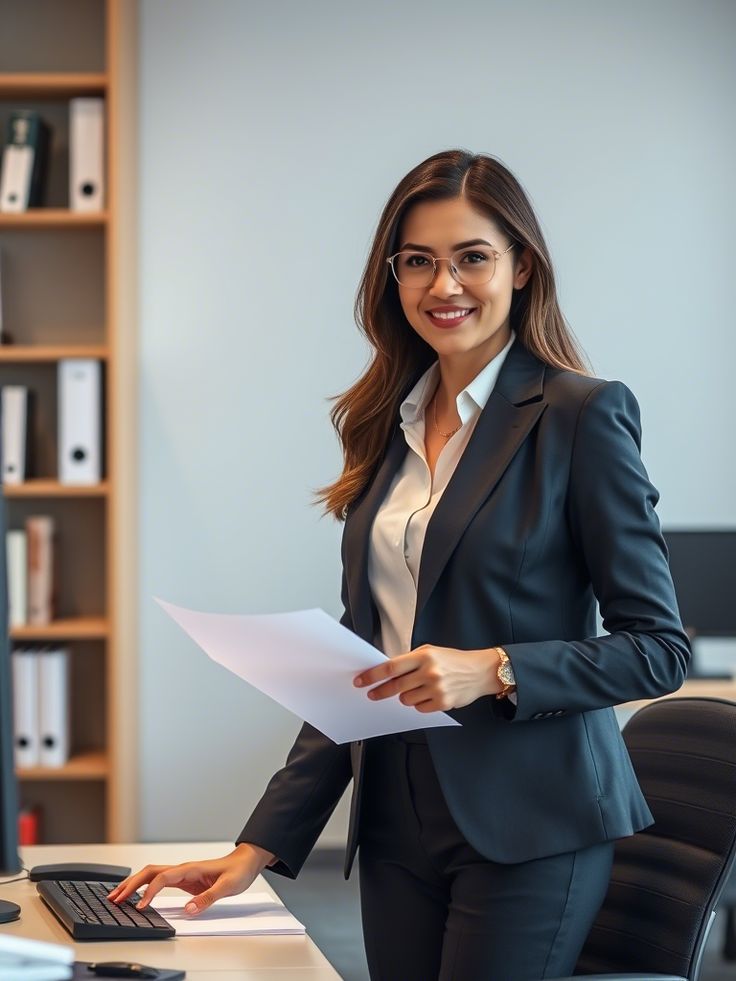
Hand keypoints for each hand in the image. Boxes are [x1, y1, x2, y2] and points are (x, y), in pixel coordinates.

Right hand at [106, 842, 275, 914]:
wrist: (245, 861)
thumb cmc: (238, 871)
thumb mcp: (227, 887)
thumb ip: (208, 898)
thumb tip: (189, 909)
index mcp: (190, 869)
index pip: (163, 878)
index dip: (149, 892)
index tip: (139, 907)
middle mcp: (183, 869)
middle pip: (150, 872)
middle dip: (131, 884)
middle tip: (114, 899)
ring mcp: (182, 873)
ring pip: (151, 874)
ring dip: (133, 884)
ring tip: (117, 896)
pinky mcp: (183, 879)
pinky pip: (158, 881)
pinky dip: (144, 887)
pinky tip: (137, 895)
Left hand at [354, 645, 503, 711]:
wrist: (480, 671)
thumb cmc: (453, 660)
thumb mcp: (431, 652)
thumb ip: (410, 660)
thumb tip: (387, 672)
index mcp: (424, 656)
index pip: (391, 667)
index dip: (373, 675)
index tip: (361, 680)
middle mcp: (429, 672)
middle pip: (395, 686)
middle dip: (379, 691)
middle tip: (371, 694)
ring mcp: (436, 688)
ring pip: (406, 699)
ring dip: (405, 696)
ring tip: (417, 689)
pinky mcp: (443, 703)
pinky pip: (419, 708)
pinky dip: (419, 704)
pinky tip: (428, 695)